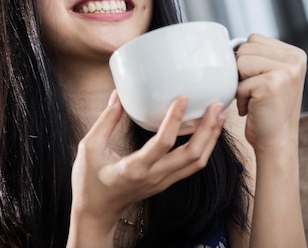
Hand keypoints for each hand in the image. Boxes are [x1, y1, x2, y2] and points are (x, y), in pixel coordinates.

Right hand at [69, 92, 225, 229]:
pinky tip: (206, 130)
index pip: (163, 143)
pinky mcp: (167, 182)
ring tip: (218, 115)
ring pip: (197, 162)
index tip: (182, 98)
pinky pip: (192, 165)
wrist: (96, 214)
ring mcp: (163, 181)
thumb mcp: (89, 148)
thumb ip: (105, 121)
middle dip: (207, 129)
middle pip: (192, 154)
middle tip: (216, 105)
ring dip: (211, 138)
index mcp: (134, 168)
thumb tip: (118, 94)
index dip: (175, 119)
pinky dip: (204, 147)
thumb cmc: (89, 182)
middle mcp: (154, 176)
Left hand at [235, 34, 306, 153]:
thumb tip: (231, 44)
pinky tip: (253, 109)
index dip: (247, 62)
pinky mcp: (271, 83)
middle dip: (242, 72)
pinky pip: (239, 82)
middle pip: (246, 48)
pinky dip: (240, 98)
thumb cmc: (267, 111)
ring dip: (240, 84)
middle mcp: (295, 59)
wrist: (276, 143)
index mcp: (295, 54)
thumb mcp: (271, 75)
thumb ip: (260, 56)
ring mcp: (286, 70)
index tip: (260, 82)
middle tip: (257, 93)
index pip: (254, 39)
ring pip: (240, 61)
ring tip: (255, 99)